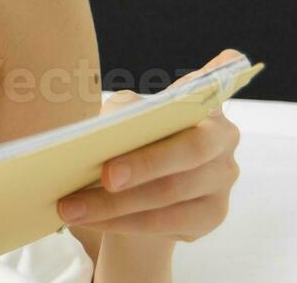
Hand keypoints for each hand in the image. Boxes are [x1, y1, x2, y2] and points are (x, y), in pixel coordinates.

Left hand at [53, 49, 244, 242]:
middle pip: (191, 150)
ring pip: (171, 193)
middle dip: (147, 164)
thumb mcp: (125, 119)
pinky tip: (90, 220)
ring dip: (117, 203)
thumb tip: (107, 131)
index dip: (217, 74)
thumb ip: (123, 114)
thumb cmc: (133, 143)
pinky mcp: (212, 214)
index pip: (219, 78)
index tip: (206, 73)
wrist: (139, 195)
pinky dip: (122, 223)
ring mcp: (223, 178)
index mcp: (206, 101)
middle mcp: (224, 138)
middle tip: (105, 176)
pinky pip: (166, 222)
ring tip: (72, 206)